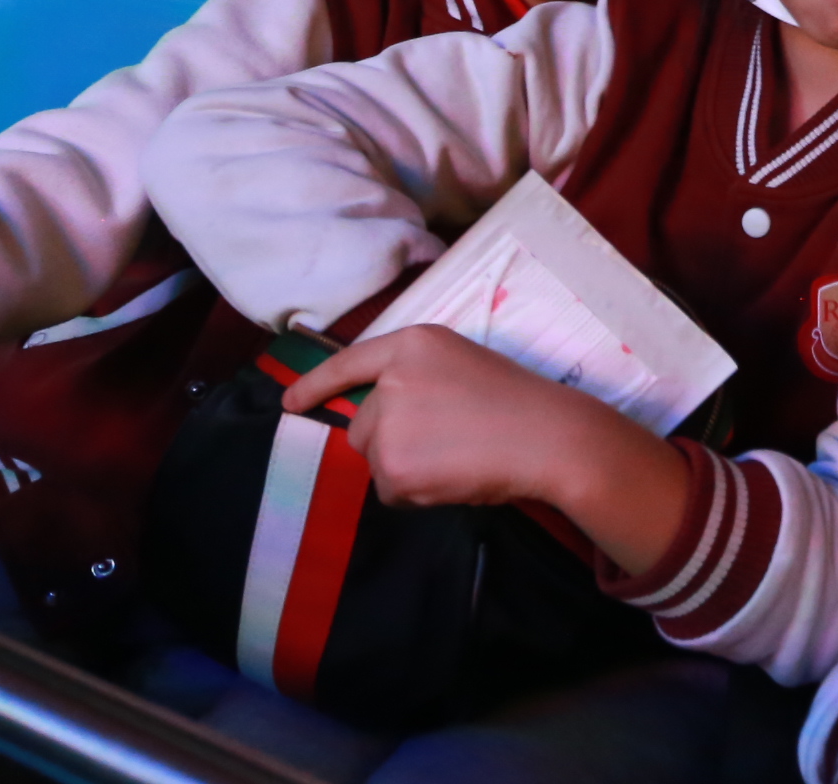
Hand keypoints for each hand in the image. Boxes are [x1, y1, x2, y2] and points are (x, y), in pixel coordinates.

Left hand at [285, 326, 691, 571]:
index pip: (350, 362)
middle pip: (362, 425)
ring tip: (453, 459)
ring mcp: (388, 421)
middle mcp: (391, 378)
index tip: (291, 402)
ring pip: (375, 459)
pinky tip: (452, 478)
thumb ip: (414, 380)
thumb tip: (380, 419)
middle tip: (445, 443)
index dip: (317, 384)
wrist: (547, 437)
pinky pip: (390, 490)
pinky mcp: (393, 463)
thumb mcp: (460, 367)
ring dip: (404, 469)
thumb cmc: (516, 403)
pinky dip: (415, 494)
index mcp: (412, 343)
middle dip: (391, 442)